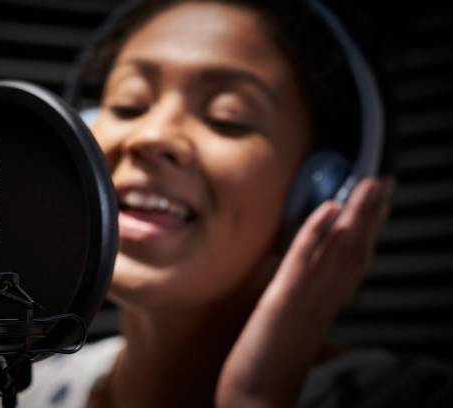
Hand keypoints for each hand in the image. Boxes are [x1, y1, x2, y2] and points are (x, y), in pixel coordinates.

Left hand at [216, 177, 394, 407]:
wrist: (255, 403)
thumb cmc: (268, 370)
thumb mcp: (290, 330)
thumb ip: (302, 304)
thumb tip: (306, 283)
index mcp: (323, 307)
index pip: (353, 262)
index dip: (369, 231)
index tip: (379, 205)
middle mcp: (322, 302)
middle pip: (355, 251)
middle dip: (372, 215)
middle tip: (386, 183)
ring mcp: (305, 301)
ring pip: (338, 251)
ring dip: (356, 214)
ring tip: (370, 183)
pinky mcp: (282, 302)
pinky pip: (302, 262)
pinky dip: (316, 233)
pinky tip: (327, 208)